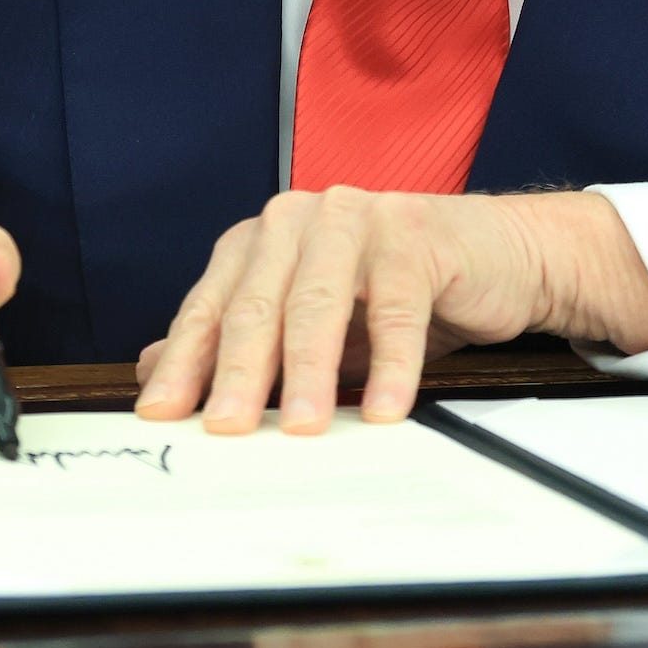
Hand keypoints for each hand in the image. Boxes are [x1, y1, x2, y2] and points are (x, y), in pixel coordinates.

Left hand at [132, 187, 647, 433]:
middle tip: (226, 429)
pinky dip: (391, 363)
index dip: (186, 362)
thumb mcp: (311, 324)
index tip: (162, 413)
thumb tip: (153, 373)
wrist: (494, 254)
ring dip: (310, 371)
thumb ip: (238, 342)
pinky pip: (397, 306)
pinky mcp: (414, 231)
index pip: (212, 308)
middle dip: (240, 373)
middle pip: (259, 305)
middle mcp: (300, 219)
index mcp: (261, 240)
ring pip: (320, 302)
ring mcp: (357, 217)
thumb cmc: (395, 292)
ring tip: (302, 427)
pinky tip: (384, 407)